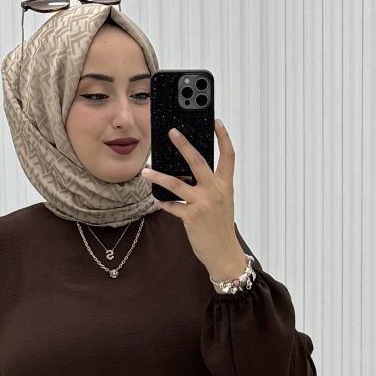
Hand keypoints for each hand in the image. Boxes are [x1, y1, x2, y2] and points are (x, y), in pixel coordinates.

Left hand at [142, 119, 241, 276]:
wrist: (223, 253)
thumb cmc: (221, 228)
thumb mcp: (222, 203)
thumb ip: (211, 187)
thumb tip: (191, 174)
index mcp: (225, 185)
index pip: (228, 156)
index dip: (223, 137)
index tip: (216, 122)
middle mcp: (215, 191)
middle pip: (198, 161)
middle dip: (184, 144)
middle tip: (172, 132)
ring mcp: (203, 203)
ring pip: (176, 183)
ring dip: (159, 176)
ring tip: (146, 171)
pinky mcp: (191, 217)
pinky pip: (172, 206)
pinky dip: (163, 203)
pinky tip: (156, 199)